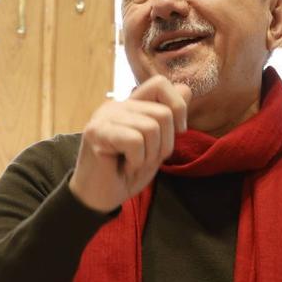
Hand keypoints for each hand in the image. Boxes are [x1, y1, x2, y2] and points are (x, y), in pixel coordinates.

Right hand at [69, 76, 190, 212]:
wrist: (98, 198)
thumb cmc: (125, 172)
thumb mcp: (156, 145)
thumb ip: (168, 119)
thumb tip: (186, 88)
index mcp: (130, 105)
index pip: (160, 84)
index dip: (177, 106)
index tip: (177, 132)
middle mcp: (116, 105)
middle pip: (163, 113)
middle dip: (165, 144)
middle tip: (146, 159)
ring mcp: (104, 117)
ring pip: (151, 127)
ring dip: (149, 155)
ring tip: (133, 164)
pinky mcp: (96, 132)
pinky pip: (135, 141)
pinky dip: (137, 160)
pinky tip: (124, 167)